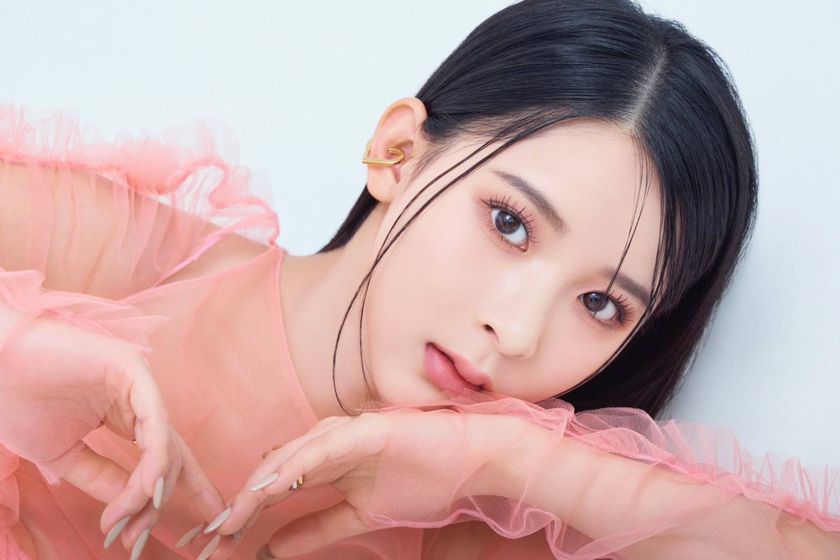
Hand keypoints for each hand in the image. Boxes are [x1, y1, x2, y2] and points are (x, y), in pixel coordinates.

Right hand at [0, 313, 226, 555]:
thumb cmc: (18, 404)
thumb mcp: (64, 455)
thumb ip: (102, 477)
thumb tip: (136, 504)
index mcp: (125, 413)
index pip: (161, 456)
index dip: (173, 493)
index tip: (188, 531)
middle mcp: (140, 398)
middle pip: (171, 455)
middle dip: (164, 501)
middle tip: (139, 539)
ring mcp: (140, 383)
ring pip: (165, 445)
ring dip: (149, 491)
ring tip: (128, 524)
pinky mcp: (132, 370)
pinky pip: (155, 422)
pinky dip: (154, 460)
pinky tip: (146, 490)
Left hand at [205, 407, 536, 557]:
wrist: (476, 464)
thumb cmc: (427, 483)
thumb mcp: (362, 517)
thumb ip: (318, 528)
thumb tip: (274, 548)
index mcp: (331, 462)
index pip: (280, 484)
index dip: (250, 510)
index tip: (223, 540)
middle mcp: (334, 443)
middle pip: (278, 469)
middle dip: (245, 502)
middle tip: (215, 534)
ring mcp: (351, 432)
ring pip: (294, 455)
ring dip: (261, 485)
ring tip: (233, 514)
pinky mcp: (370, 428)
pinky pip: (326, 446)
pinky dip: (299, 463)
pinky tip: (274, 484)